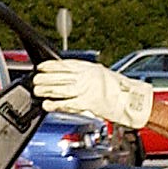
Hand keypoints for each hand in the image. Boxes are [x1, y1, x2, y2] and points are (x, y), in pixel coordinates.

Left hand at [36, 59, 153, 128]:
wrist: (132, 100)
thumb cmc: (118, 88)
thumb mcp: (99, 73)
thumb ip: (83, 73)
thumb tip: (66, 73)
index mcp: (89, 68)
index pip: (65, 64)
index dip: (50, 65)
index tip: (41, 66)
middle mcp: (86, 77)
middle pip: (59, 76)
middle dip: (44, 77)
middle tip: (35, 79)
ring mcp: (85, 90)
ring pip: (60, 89)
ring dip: (46, 89)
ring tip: (37, 90)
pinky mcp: (87, 103)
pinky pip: (66, 103)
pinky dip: (54, 104)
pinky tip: (47, 104)